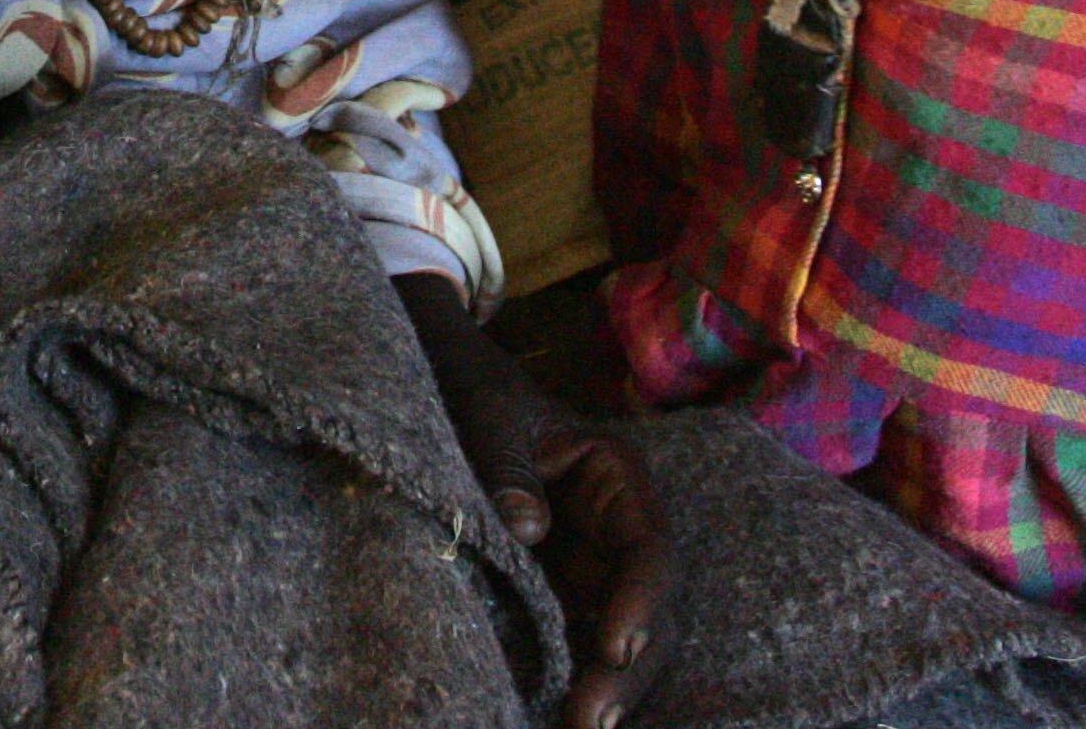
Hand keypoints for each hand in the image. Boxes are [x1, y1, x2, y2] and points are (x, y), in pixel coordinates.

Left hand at [412, 282, 672, 728]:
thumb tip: (527, 529)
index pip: (649, 548)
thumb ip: (505, 465)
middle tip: (588, 721)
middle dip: (625, 670)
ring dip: (603, 690)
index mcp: (616, 478)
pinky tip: (548, 715)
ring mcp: (587, 570)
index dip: (641, 602)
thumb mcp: (485, 415)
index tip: (614, 648)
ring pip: (616, 641)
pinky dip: (568, 683)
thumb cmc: (470, 392)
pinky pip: (572, 646)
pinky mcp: (553, 597)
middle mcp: (614, 531)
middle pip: (645, 611)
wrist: (437, 390)